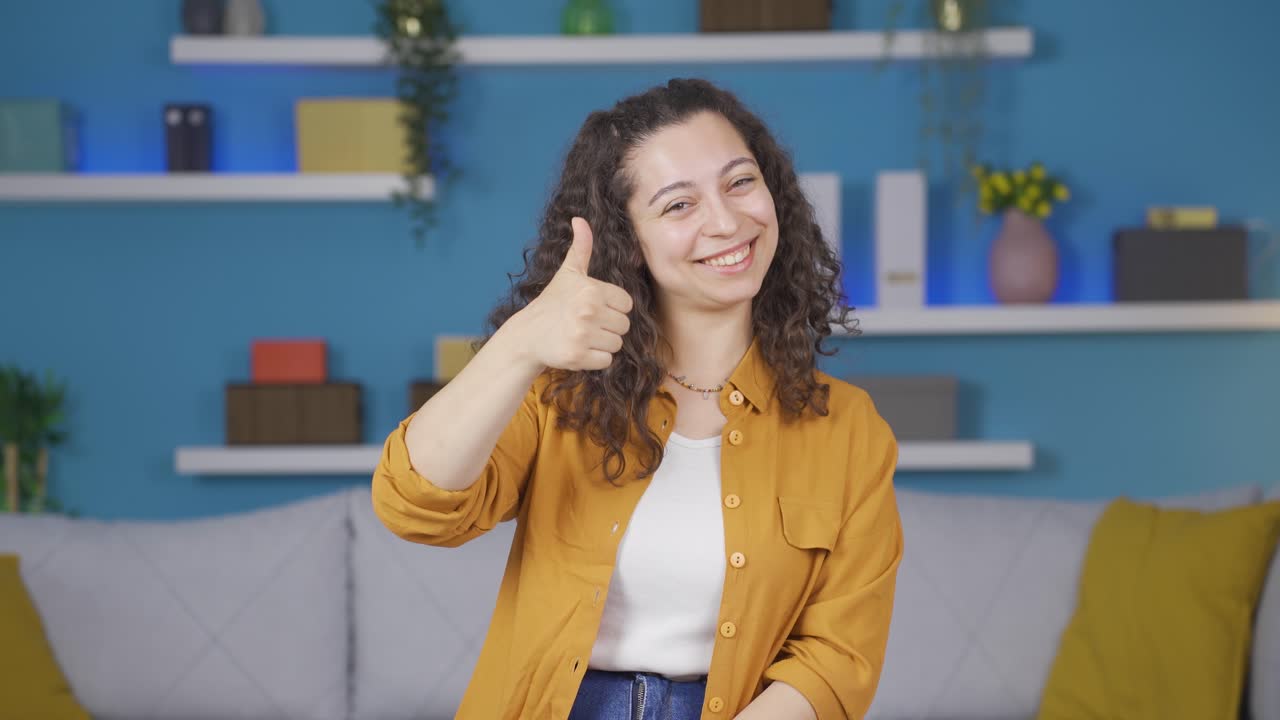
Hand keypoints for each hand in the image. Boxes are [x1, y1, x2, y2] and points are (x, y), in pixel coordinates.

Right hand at [514, 217, 632, 370]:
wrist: (528, 335)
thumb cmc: (553, 302)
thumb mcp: (568, 273)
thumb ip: (581, 247)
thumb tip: (580, 219)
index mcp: (592, 289)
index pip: (627, 304)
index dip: (613, 307)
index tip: (594, 308)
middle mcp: (588, 311)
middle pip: (624, 325)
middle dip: (609, 327)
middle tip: (586, 324)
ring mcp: (582, 335)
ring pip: (617, 344)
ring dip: (603, 344)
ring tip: (582, 335)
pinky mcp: (577, 356)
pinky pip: (606, 361)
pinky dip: (595, 359)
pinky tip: (579, 349)